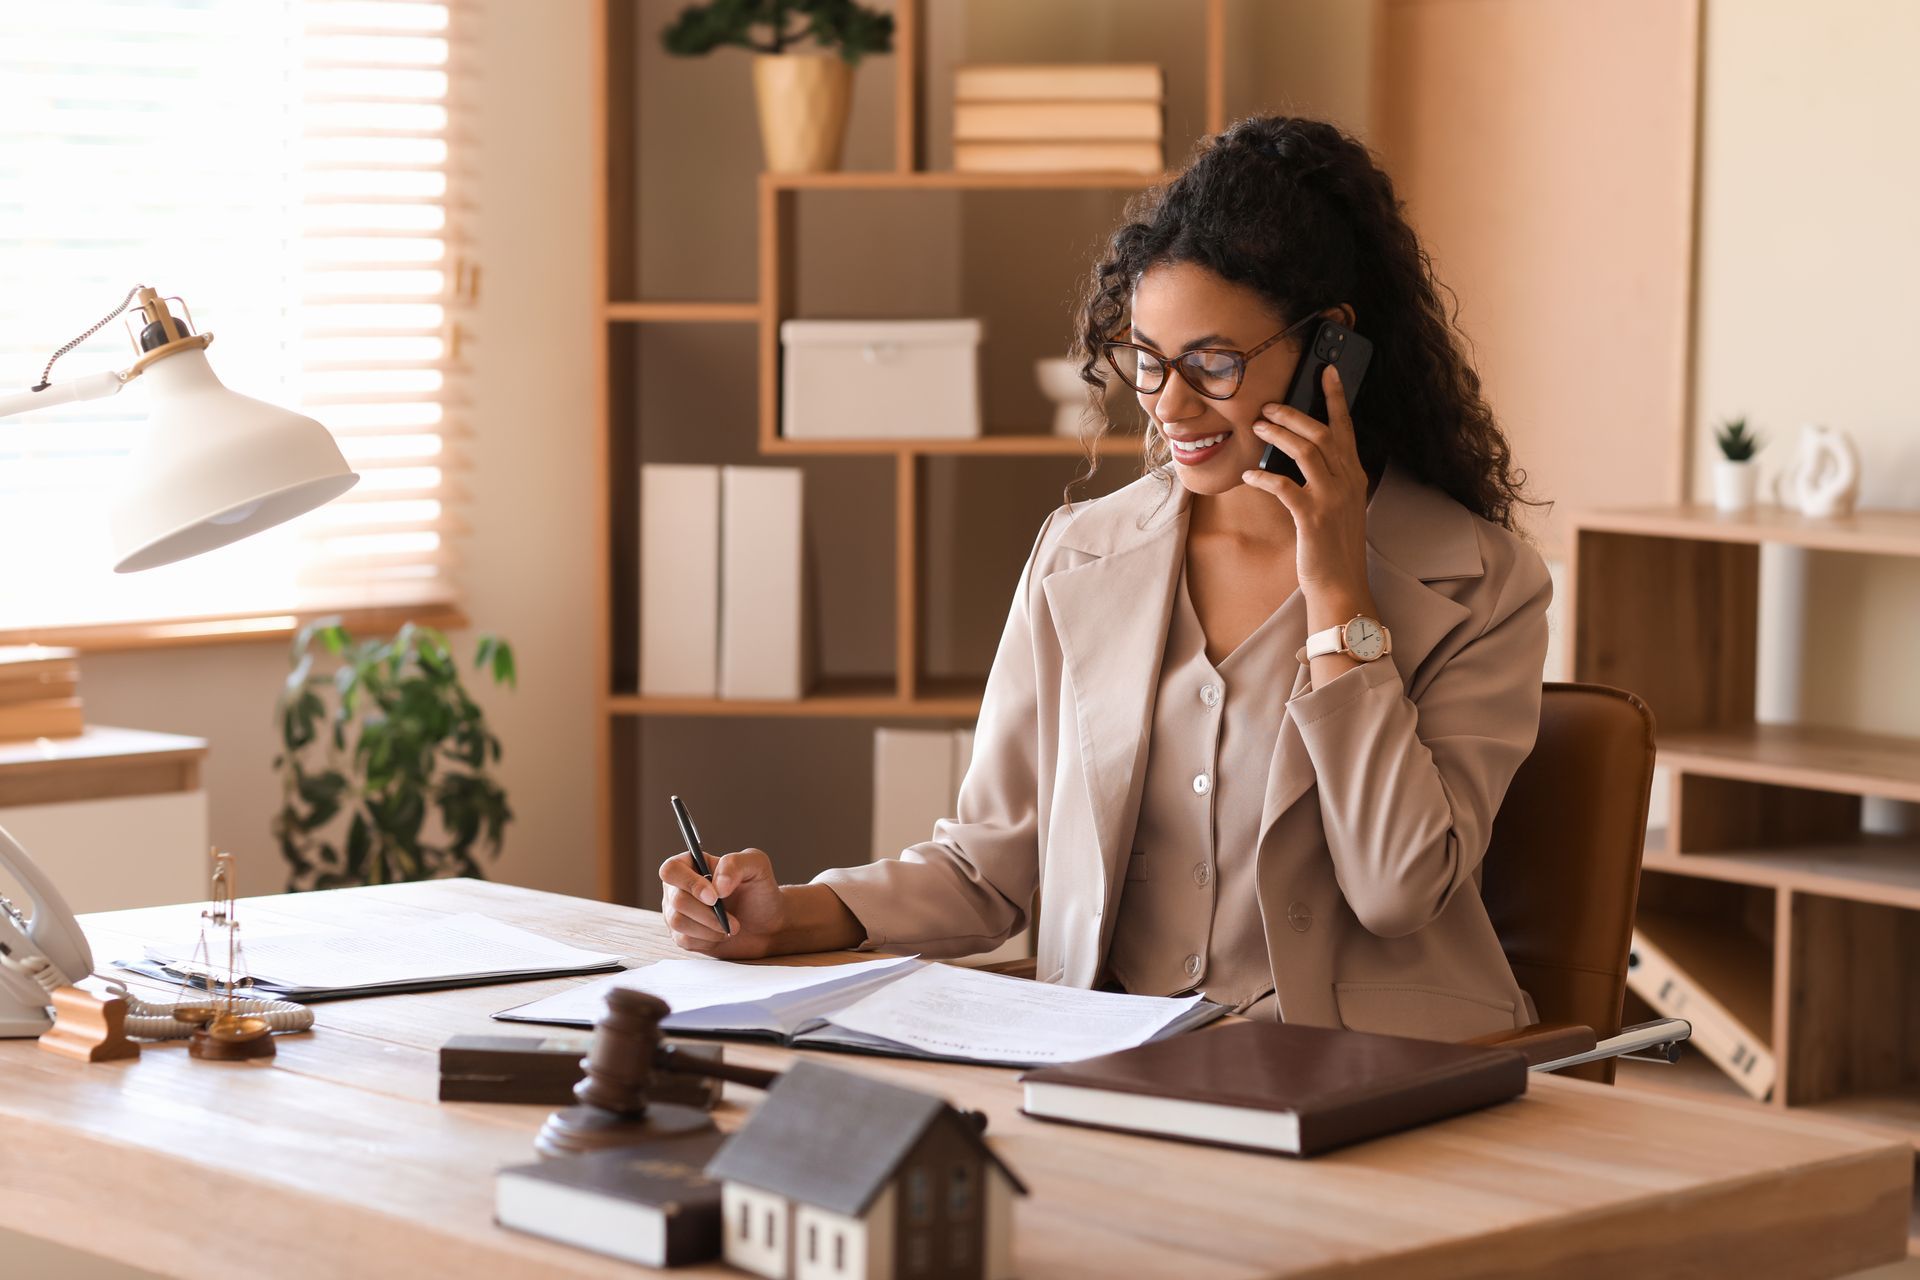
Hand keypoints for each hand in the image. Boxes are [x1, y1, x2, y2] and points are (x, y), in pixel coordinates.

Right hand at [659, 847, 784, 958]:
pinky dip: (708, 939)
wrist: (768, 925)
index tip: (714, 897)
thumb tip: (717, 885)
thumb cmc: (760, 891)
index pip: (671, 869)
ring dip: (709, 926)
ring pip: (677, 921)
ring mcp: (677, 912)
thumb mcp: (757, 866)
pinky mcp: (682, 935)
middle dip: (707, 912)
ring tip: (731, 926)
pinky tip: (722, 934)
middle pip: (676, 899)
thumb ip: (735, 864)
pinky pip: (684, 939)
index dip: (689, 883)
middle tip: (732, 919)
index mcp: (692, 864)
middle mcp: (679, 887)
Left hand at [1241, 365, 1372, 603]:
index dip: (1336, 396)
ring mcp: (1332, 499)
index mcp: (1354, 475)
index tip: (1325, 370)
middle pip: (1322, 432)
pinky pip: (1284, 486)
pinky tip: (1249, 473)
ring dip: (1278, 435)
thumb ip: (1327, 477)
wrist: (1340, 583)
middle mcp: (1347, 482)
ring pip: (1306, 451)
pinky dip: (1264, 476)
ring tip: (1256, 427)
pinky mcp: (1312, 517)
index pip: (1345, 427)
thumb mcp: (1338, 504)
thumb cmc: (1332, 544)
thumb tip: (1299, 450)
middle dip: (1294, 413)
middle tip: (1268, 406)